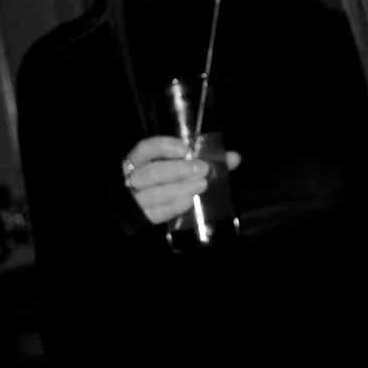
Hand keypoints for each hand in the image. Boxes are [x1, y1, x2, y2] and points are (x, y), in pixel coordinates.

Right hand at [120, 134, 237, 228]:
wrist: (148, 209)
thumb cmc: (167, 182)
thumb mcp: (180, 167)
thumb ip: (206, 161)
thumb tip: (235, 158)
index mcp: (138, 162)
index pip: (144, 150)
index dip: (163, 147)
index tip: (185, 149)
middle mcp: (131, 180)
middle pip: (150, 173)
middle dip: (178, 170)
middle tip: (203, 169)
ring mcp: (134, 201)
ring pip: (154, 193)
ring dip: (180, 188)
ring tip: (202, 185)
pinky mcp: (141, 219)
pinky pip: (156, 213)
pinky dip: (173, 206)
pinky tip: (189, 201)